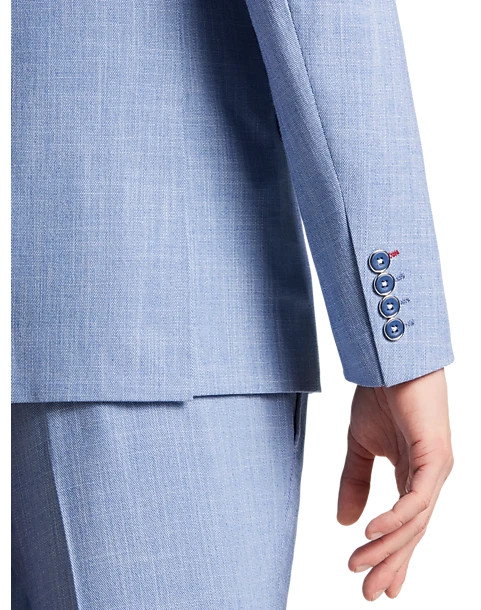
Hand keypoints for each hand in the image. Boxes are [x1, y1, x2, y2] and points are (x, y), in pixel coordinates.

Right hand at [336, 368, 453, 600]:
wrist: (390, 359)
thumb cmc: (381, 395)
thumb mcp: (360, 446)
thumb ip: (355, 482)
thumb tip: (344, 521)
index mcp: (413, 475)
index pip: (404, 524)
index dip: (389, 554)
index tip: (373, 582)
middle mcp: (428, 477)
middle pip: (411, 531)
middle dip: (391, 563)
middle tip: (370, 593)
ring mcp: (434, 468)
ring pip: (413, 521)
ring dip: (385, 546)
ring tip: (360, 567)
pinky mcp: (435, 456)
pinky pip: (415, 498)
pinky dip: (395, 518)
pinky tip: (372, 533)